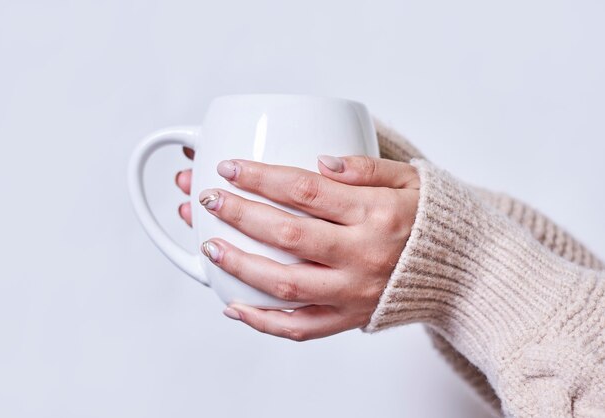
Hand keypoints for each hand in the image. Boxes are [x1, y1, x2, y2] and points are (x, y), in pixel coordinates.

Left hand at [175, 151, 419, 340]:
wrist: (467, 271)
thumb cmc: (432, 219)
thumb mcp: (409, 177)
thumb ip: (365, 166)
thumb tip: (320, 160)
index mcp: (376, 211)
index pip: (305, 190)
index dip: (261, 177)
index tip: (230, 167)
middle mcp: (363, 253)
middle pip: (287, 234)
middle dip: (239, 214)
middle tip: (207, 199)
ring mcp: (355, 291)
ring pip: (286, 284)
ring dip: (240, 265)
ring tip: (208, 246)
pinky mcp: (351, 317)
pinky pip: (301, 328)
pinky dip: (263, 322)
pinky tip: (234, 307)